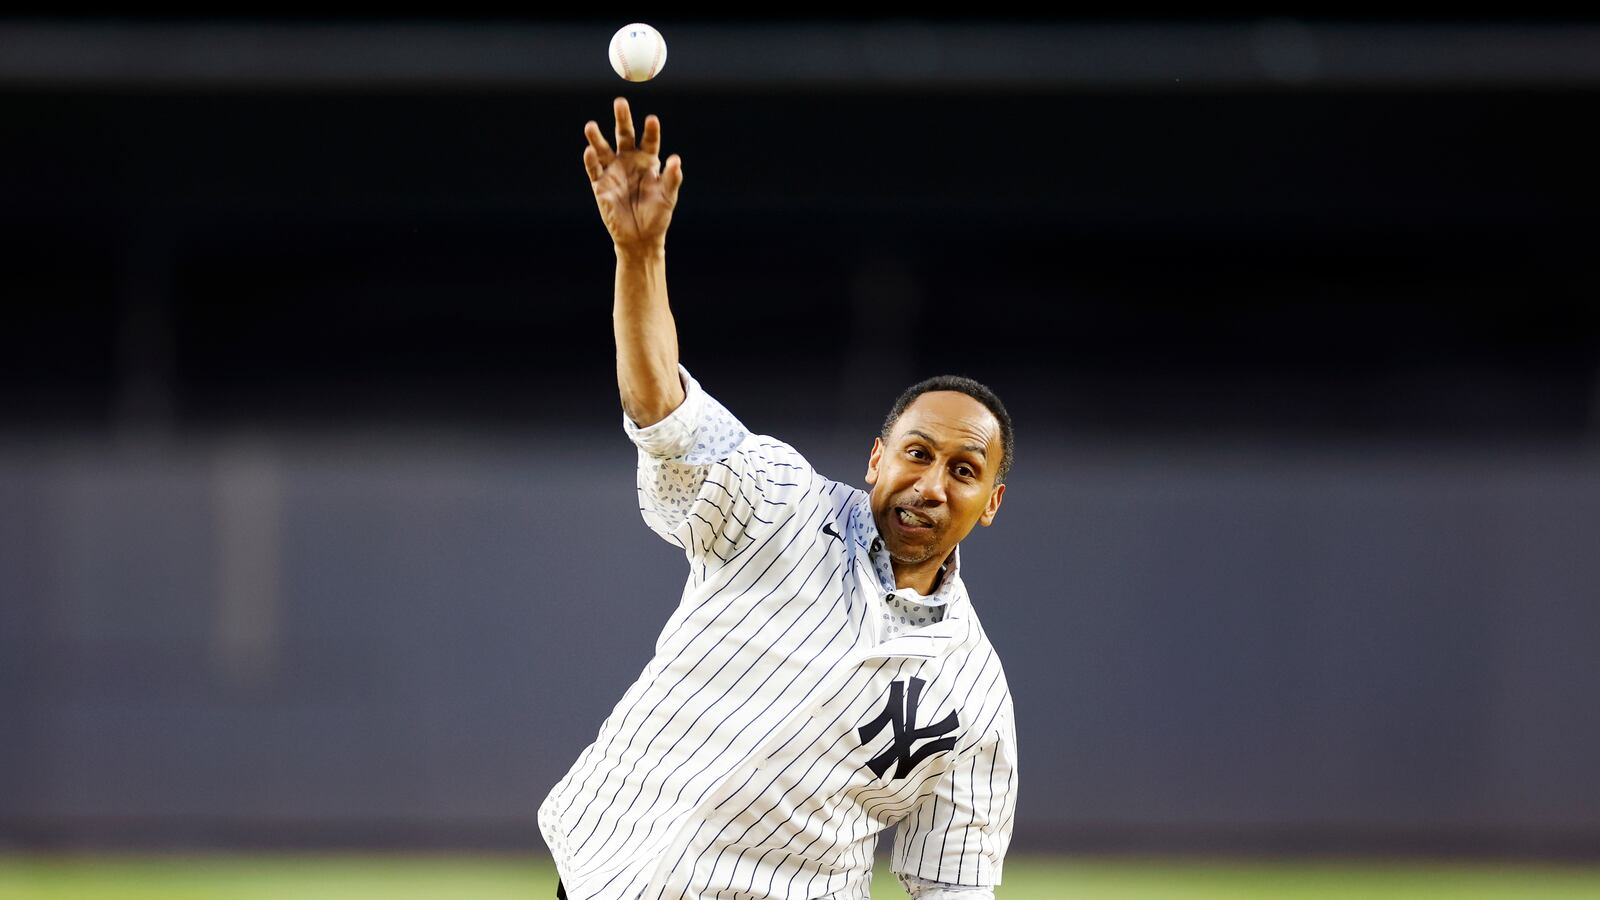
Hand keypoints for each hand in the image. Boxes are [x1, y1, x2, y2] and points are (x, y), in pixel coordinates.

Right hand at [583, 96, 683, 251]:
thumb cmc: (657, 216)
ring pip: (603, 149)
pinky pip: (594, 170)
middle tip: (620, 102)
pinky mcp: (600, 185)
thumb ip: (672, 178)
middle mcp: (629, 161)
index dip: (650, 130)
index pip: (649, 140)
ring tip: (590, 126)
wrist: (640, 238)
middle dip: (622, 119)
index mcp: (648, 161)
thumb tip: (676, 159)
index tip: (652, 120)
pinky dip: (591, 161)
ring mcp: (613, 171)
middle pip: (624, 135)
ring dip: (596, 138)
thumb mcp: (668, 197)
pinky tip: (589, 152)